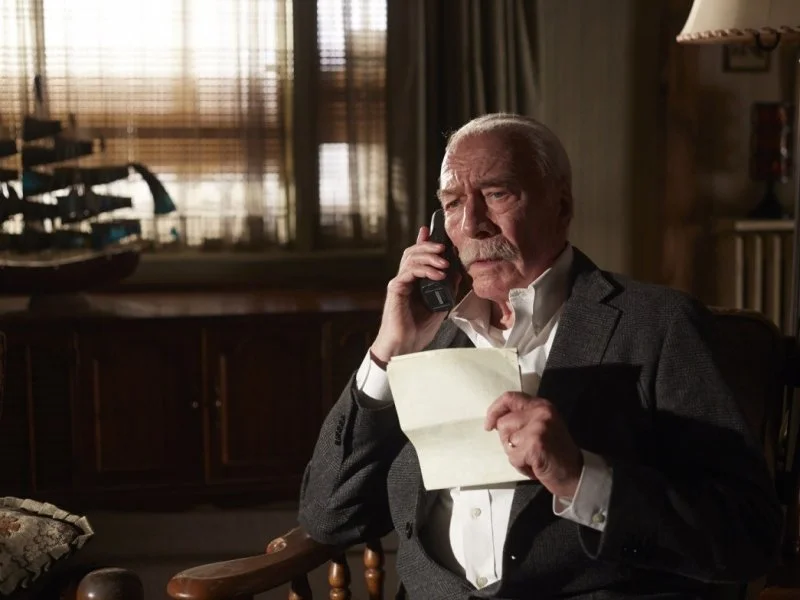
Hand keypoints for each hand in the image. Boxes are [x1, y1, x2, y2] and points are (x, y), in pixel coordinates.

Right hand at [370, 227, 458, 362]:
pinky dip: (424, 269)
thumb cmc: (418, 330)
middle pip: (414, 252)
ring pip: (410, 257)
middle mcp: (405, 280)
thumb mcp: (440, 306)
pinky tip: (437, 274)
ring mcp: (399, 283)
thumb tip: (456, 274)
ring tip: (444, 262)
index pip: (418, 257)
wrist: (405, 347)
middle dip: (429, 246)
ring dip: (429, 256)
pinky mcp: (395, 289)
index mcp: (414, 282)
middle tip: (444, 247)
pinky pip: (409, 271)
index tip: (433, 231)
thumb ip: (446, 289)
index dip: (424, 242)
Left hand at [485, 392, 582, 497]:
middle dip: (508, 441)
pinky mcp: (536, 444)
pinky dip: (520, 466)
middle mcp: (540, 412)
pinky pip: (513, 456)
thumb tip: (495, 420)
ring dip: (515, 454)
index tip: (489, 424)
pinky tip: (535, 466)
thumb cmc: (555, 453)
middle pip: (503, 423)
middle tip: (526, 450)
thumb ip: (522, 419)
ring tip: (532, 458)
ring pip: (506, 440)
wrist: (576, 474)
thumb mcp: (542, 427)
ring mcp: (539, 427)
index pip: (509, 398)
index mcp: (541, 405)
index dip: (494, 410)